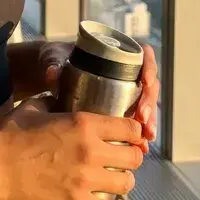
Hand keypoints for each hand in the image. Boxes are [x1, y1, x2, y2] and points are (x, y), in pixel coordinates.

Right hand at [0, 101, 143, 199]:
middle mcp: (91, 150)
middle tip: (123, 159)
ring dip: (123, 181)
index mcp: (84, 123)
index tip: (130, 136)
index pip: (129, 128)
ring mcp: (85, 178)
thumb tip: (58, 97)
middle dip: (132, 157)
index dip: (133, 132)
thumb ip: (53, 100)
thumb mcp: (34, 107)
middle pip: (134, 157)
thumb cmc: (11, 134)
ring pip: (126, 184)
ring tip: (115, 180)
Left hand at [39, 40, 158, 151]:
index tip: (145, 81)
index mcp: (115, 53)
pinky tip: (142, 145)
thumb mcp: (55, 58)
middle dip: (149, 103)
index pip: (143, 57)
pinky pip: (137, 119)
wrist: (50, 71)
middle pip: (149, 86)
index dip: (149, 68)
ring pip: (147, 104)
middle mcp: (126, 71)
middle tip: (142, 119)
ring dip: (149, 121)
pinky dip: (141, 132)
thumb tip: (52, 73)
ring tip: (146, 138)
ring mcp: (125, 90)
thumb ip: (54, 64)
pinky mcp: (120, 107)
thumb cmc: (56, 58)